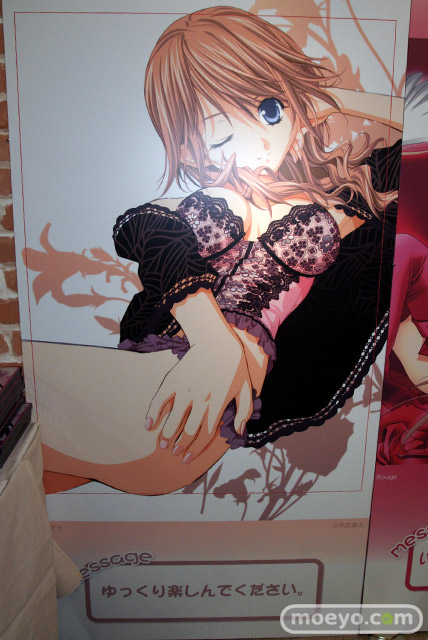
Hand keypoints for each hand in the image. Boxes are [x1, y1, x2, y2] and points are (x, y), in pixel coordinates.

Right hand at [145, 329, 252, 462]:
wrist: (215, 340)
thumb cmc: (234, 364)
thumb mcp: (245, 387)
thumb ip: (244, 411)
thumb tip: (239, 431)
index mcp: (218, 404)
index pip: (205, 434)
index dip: (195, 449)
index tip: (187, 458)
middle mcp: (200, 400)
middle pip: (188, 430)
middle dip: (180, 445)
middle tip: (174, 452)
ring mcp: (185, 389)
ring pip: (173, 418)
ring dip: (166, 434)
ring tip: (162, 444)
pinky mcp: (173, 379)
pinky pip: (160, 399)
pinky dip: (153, 413)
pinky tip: (149, 424)